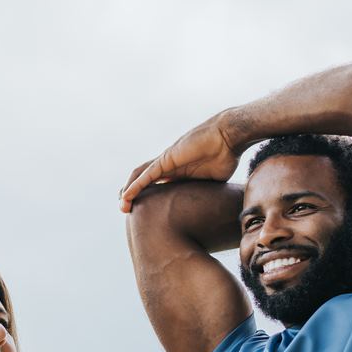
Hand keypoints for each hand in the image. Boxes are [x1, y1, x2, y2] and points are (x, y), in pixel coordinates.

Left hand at [119, 115, 240, 211]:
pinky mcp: (166, 159)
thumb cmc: (226, 157)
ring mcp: (166, 162)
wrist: (229, 138)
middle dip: (133, 195)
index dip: (147, 198)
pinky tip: (125, 196)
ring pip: (140, 177)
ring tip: (122, 206)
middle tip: (126, 210)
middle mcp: (169, 166)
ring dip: (128, 191)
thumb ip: (207, 195)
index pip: (157, 187)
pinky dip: (135, 186)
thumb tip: (214, 212)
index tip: (141, 213)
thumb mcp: (213, 184)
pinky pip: (146, 175)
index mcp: (179, 173)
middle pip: (144, 181)